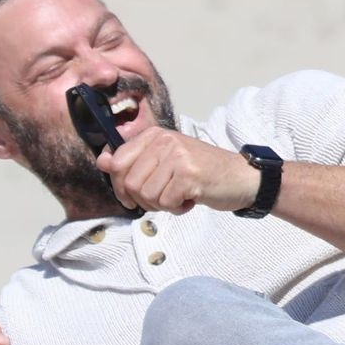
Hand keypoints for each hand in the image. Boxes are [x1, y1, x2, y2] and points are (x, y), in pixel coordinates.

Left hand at [97, 127, 257, 214]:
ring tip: (179, 197)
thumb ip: (133, 161)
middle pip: (128, 182)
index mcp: (155, 135)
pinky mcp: (189, 175)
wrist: (243, 178)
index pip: (116, 161)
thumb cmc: (204, 172)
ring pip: (145, 194)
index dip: (120, 185)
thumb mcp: (166, 161)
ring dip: (161, 205)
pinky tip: (190, 200)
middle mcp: (165, 141)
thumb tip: (102, 161)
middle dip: (142, 199)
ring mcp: (177, 157)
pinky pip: (165, 203)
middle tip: (163, 198)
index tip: (133, 195)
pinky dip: (176, 209)